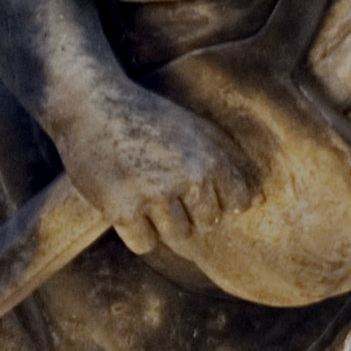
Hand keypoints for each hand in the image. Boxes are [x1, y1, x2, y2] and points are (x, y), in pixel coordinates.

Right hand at [55, 84, 256, 254]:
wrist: (90, 105)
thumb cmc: (146, 117)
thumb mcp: (194, 127)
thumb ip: (228, 160)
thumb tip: (259, 201)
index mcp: (210, 157)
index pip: (237, 204)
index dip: (217, 198)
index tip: (194, 185)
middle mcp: (188, 178)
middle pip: (206, 224)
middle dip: (188, 212)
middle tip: (161, 186)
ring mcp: (155, 195)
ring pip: (176, 237)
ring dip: (161, 223)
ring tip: (143, 192)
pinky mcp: (123, 210)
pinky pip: (144, 244)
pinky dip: (136, 233)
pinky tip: (126, 205)